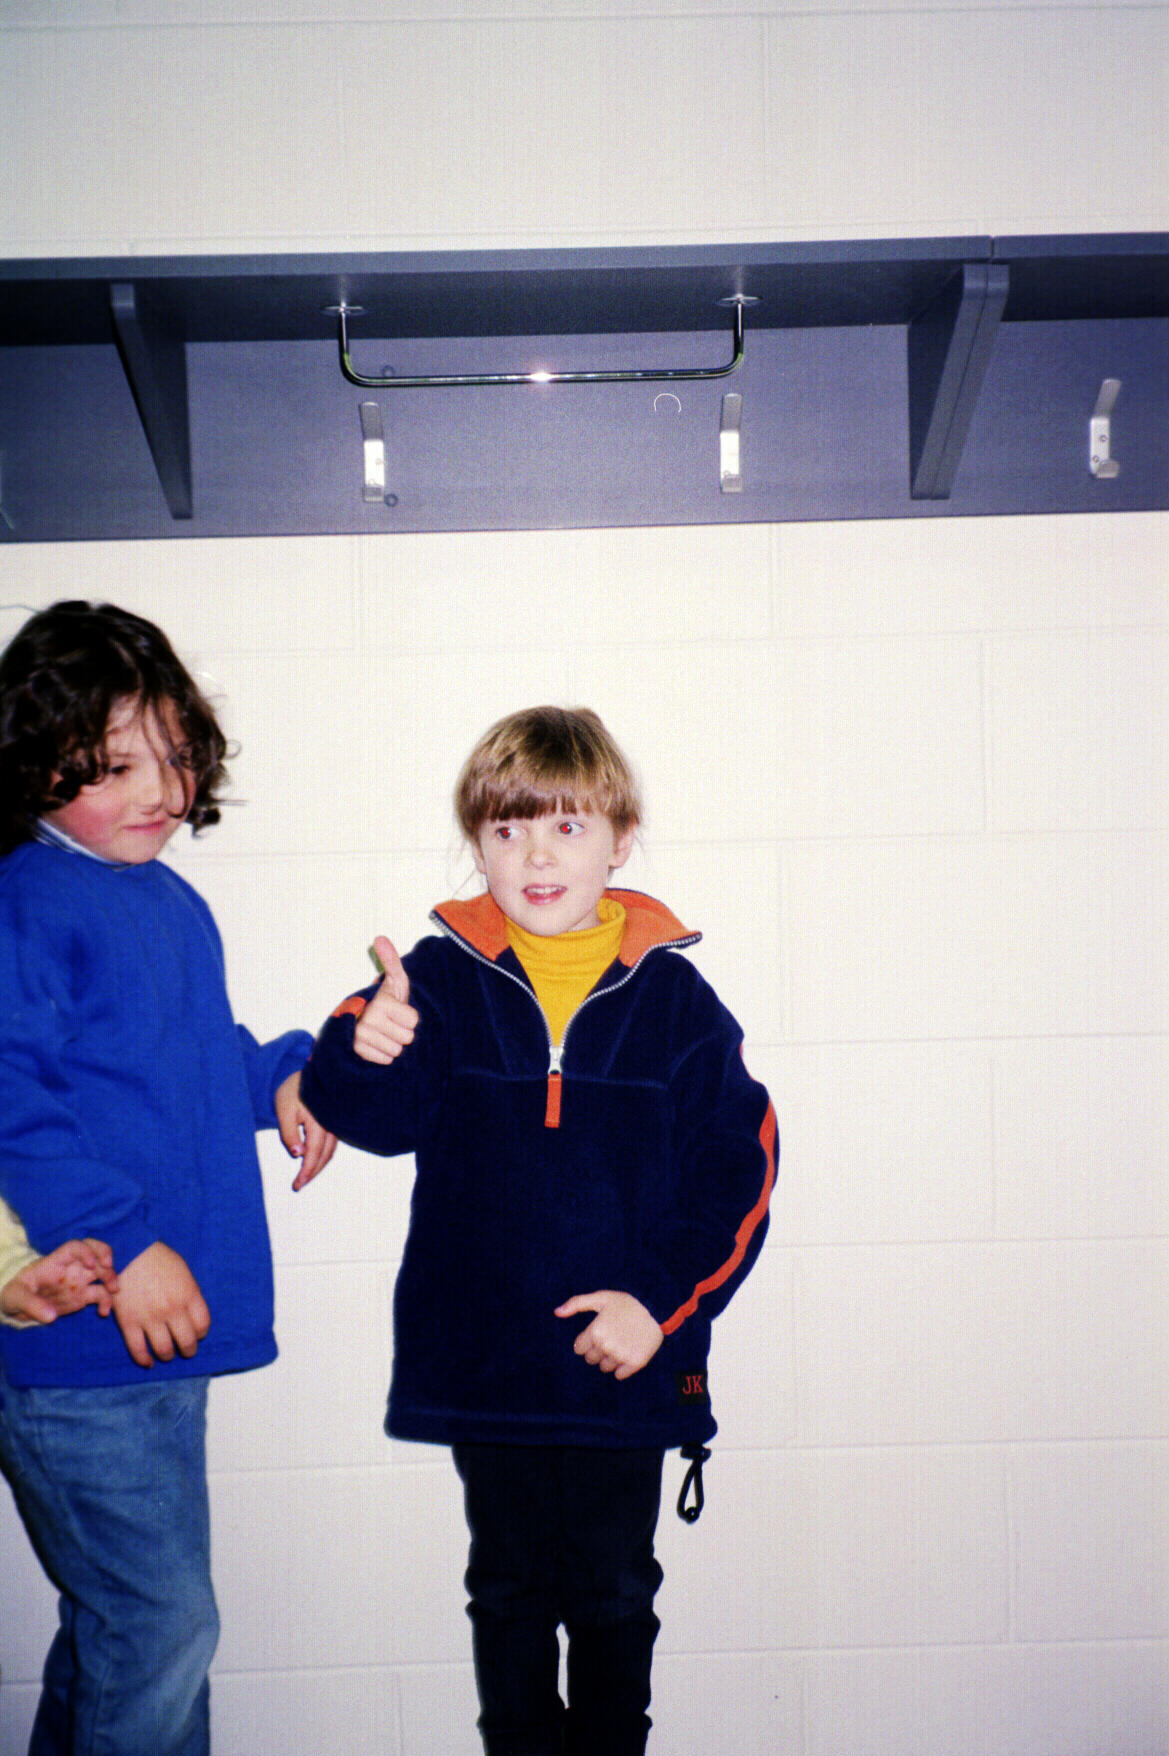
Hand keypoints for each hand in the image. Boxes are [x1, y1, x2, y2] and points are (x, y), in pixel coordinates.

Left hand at [0, 1238, 117, 1324]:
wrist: (19, 1306)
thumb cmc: (17, 1294)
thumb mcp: (16, 1297)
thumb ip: (31, 1305)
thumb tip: (51, 1316)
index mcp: (55, 1262)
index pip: (74, 1247)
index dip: (86, 1251)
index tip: (91, 1263)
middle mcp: (72, 1268)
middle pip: (95, 1252)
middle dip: (105, 1257)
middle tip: (108, 1268)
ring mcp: (80, 1281)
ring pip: (102, 1270)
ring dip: (112, 1277)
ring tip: (113, 1291)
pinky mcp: (84, 1296)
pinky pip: (101, 1294)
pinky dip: (107, 1301)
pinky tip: (103, 1312)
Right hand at [113, 1242, 210, 1368]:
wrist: (128, 1251)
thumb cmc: (158, 1259)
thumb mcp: (183, 1272)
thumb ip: (190, 1294)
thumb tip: (193, 1314)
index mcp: (188, 1294)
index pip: (203, 1325)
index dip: (201, 1333)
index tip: (197, 1333)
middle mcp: (172, 1309)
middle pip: (187, 1342)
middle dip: (189, 1349)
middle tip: (186, 1349)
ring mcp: (150, 1317)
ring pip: (164, 1350)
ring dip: (168, 1355)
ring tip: (167, 1353)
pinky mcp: (128, 1322)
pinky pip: (138, 1350)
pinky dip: (144, 1360)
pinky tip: (149, 1362)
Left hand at [276, 1069, 338, 1191]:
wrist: (307, 1075)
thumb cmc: (293, 1091)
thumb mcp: (284, 1110)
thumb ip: (289, 1133)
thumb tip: (298, 1154)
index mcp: (318, 1122)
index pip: (314, 1153)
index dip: (307, 1171)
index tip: (297, 1184)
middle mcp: (330, 1125)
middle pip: (325, 1156)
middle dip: (312, 1173)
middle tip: (299, 1185)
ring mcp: (334, 1124)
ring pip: (330, 1152)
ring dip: (319, 1166)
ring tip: (305, 1177)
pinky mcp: (333, 1123)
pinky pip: (331, 1144)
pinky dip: (323, 1156)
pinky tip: (313, 1160)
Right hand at [353, 936, 417, 1065]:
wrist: (358, 1021)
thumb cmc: (383, 1000)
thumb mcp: (393, 981)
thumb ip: (391, 961)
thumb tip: (380, 937)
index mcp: (382, 1002)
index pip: (414, 1021)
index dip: (409, 1017)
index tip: (397, 1011)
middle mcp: (369, 1018)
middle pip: (407, 1038)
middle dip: (401, 1032)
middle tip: (390, 1023)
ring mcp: (361, 1036)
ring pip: (397, 1051)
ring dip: (393, 1044)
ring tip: (383, 1033)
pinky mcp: (356, 1050)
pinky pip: (385, 1060)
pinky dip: (383, 1054)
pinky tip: (376, 1043)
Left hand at [555, 1289, 663, 1380]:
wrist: (656, 1308)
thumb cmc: (626, 1303)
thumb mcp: (601, 1297)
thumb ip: (576, 1304)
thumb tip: (556, 1312)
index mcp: (595, 1331)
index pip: (579, 1348)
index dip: (586, 1341)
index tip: (597, 1333)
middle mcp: (606, 1346)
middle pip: (591, 1359)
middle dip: (597, 1350)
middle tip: (610, 1337)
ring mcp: (621, 1356)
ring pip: (605, 1367)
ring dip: (609, 1358)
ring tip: (620, 1343)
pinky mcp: (635, 1363)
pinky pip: (620, 1374)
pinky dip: (622, 1367)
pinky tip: (627, 1353)